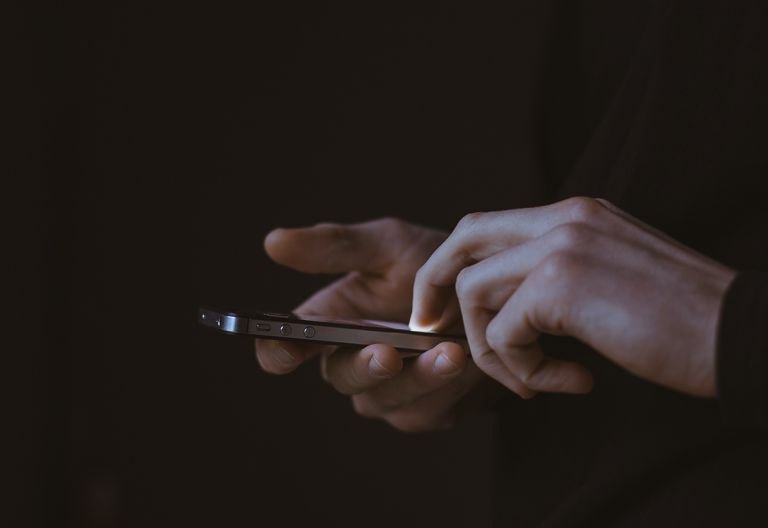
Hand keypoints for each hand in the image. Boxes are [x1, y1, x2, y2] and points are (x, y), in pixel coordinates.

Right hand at [255, 218, 503, 431]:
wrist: (493, 291)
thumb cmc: (433, 264)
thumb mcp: (388, 245)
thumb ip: (336, 247)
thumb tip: (273, 241)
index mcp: (330, 322)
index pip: (286, 346)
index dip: (278, 352)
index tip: (287, 350)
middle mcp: (352, 361)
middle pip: (340, 378)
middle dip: (362, 367)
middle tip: (386, 353)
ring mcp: (388, 391)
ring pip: (384, 399)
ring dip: (416, 379)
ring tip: (448, 351)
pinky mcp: (425, 411)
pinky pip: (426, 411)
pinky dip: (447, 388)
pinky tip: (467, 362)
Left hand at [410, 197, 736, 398]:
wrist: (740, 334)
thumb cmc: (680, 320)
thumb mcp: (609, 277)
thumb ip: (557, 274)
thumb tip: (506, 305)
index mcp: (574, 213)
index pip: (486, 225)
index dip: (453, 265)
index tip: (443, 307)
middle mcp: (564, 216)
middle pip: (463, 238)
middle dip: (435, 285)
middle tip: (432, 328)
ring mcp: (561, 244)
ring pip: (474, 291)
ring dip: (490, 348)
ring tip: (531, 379)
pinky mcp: (561, 284)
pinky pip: (503, 333)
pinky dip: (521, 368)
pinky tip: (566, 380)